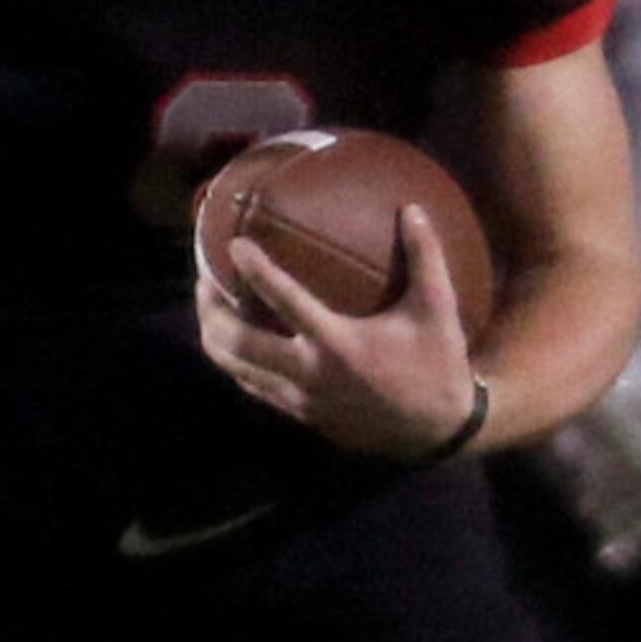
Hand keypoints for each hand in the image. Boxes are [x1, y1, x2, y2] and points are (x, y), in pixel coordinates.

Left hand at [196, 204, 481, 458]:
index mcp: (339, 344)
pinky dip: (236, 363)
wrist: (437, 432)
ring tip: (208, 309)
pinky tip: (237, 343)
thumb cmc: (437, 365)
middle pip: (239, 344)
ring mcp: (301, 400)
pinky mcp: (302, 416)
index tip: (232, 244)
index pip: (286, 302)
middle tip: (203, 280)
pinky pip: (255, 387)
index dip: (256, 271)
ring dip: (215, 339)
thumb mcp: (438, 309)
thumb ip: (425, 256)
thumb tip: (413, 208)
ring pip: (237, 371)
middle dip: (211, 312)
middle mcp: (310, 374)